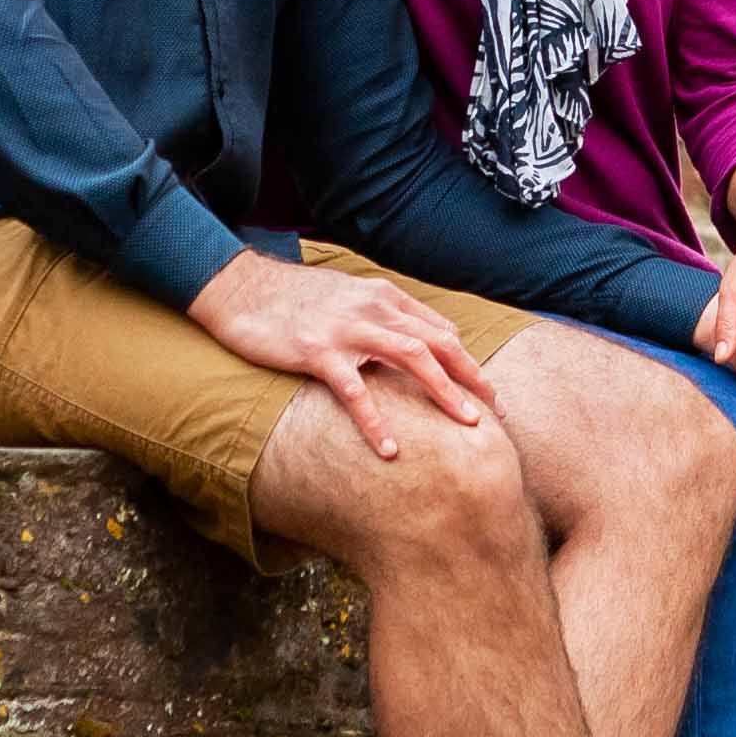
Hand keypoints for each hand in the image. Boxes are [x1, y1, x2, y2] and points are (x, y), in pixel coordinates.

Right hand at [190, 252, 500, 459]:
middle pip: (438, 343)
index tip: (486, 392)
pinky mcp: (317, 350)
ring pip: (411, 358)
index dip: (467, 361)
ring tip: (468, 425)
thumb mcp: (345, 298)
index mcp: (383, 297)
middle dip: (472, 378)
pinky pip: (355, 390)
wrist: (240, 287)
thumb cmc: (292, 299)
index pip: (439, 330)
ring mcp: (346, 328)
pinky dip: (375, 420)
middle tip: (495, 412)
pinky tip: (389, 449)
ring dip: (444, 392)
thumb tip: (408, 347)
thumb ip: (378, 317)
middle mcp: (373, 308)